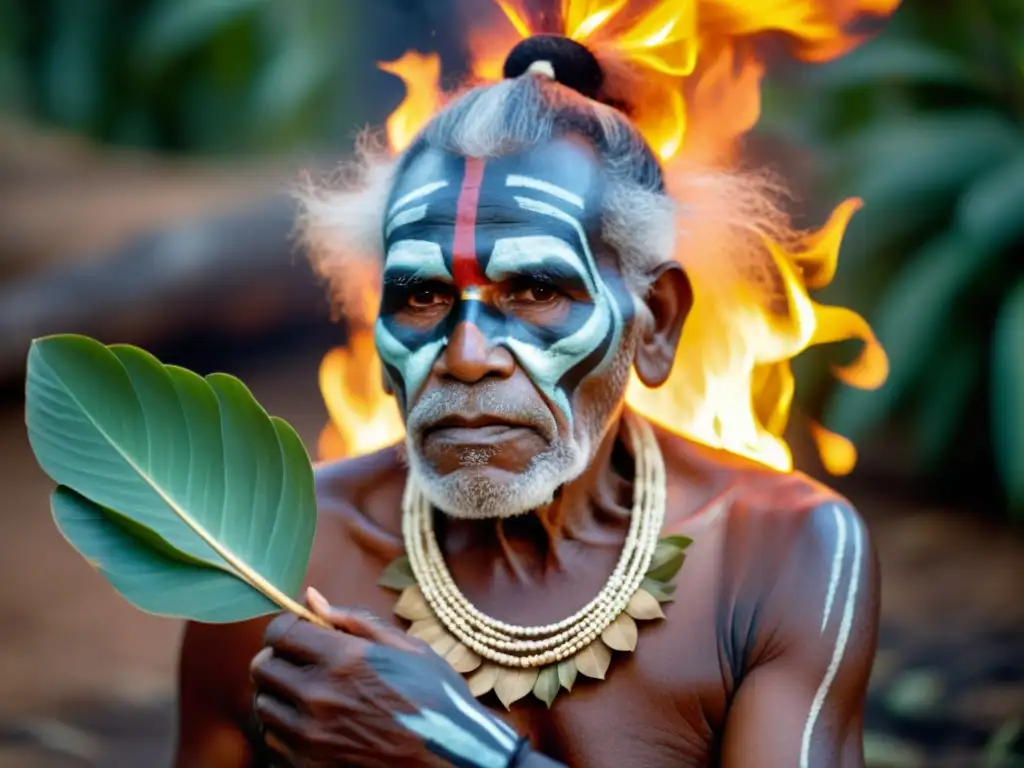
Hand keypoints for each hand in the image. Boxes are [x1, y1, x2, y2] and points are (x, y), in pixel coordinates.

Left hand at [250, 588, 527, 767]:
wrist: (451, 760)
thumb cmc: (435, 700)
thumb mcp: (407, 649)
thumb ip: (354, 620)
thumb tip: (311, 598)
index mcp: (344, 659)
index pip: (280, 632)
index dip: (285, 628)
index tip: (298, 632)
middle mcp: (319, 696)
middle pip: (262, 668)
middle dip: (278, 659)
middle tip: (301, 663)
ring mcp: (310, 737)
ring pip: (263, 706)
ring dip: (280, 696)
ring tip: (310, 695)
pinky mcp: (307, 766)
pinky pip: (273, 741)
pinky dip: (284, 730)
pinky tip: (313, 725)